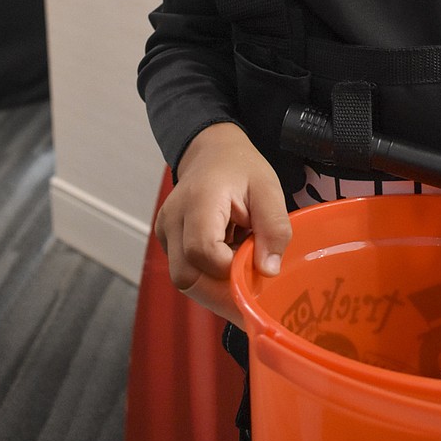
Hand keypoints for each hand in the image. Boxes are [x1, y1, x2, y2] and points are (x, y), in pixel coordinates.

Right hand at [154, 122, 291, 318]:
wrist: (213, 153)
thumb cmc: (241, 168)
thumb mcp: (269, 190)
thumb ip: (274, 228)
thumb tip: (268, 271)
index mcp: (199, 200)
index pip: (202, 251)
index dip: (230, 269)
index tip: (256, 265)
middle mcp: (173, 218)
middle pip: (187, 276)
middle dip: (222, 288)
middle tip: (251, 279)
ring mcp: (166, 231)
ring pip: (185, 279)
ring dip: (216, 283)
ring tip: (240, 261)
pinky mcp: (167, 241)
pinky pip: (186, 271)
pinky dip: (209, 275)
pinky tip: (228, 258)